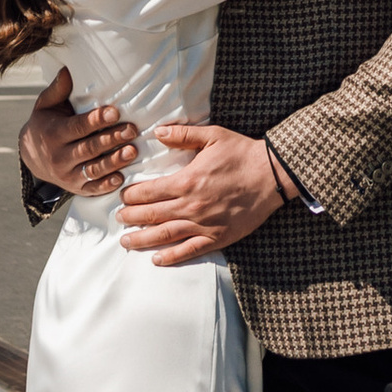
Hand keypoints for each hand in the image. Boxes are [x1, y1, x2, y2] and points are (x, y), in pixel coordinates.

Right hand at [19, 64, 137, 199]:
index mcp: (54, 133)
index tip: (114, 111)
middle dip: (111, 139)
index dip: (96, 120)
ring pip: (92, 170)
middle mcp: (59, 156)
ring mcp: (67, 175)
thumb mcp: (45, 105)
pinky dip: (106, 186)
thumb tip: (67, 68)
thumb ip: (58, 89)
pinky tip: (121, 178)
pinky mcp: (76, 188)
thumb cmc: (45, 123)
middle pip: (88, 148)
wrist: (31, 157)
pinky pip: (92, 189)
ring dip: (113, 162)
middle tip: (132, 130)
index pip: (77, 127)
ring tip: (132, 151)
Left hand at [117, 116, 291, 264]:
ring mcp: (204, 224)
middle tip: (119, 219)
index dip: (132, 196)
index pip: (149, 192)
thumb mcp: (213, 135)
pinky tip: (157, 259)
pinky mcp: (217, 237)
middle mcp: (191, 206)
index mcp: (187, 181)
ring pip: (165, 235)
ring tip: (126, 241)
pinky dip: (171, 257)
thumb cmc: (243, 154)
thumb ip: (183, 134)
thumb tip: (157, 132)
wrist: (272, 175)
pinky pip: (189, 251)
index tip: (123, 198)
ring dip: (142, 239)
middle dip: (131, 217)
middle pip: (152, 215)